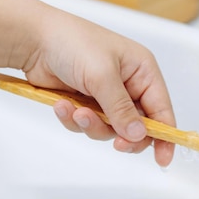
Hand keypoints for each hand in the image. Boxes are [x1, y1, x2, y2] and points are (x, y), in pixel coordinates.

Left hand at [22, 7, 175, 166]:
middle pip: (137, 124)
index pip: (161, 108)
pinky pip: (88, 124)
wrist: (33, 39)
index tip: (164, 158)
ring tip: (77, 112)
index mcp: (142, 71)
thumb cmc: (74, 44)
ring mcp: (106, 94)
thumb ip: (122, 109)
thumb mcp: (103, 76)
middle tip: (117, 143)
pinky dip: (74, 119)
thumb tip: (140, 134)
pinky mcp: (86, 102)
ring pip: (110, 128)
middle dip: (123, 134)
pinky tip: (62, 105)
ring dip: (93, 125)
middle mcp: (129, 83)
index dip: (165, 134)